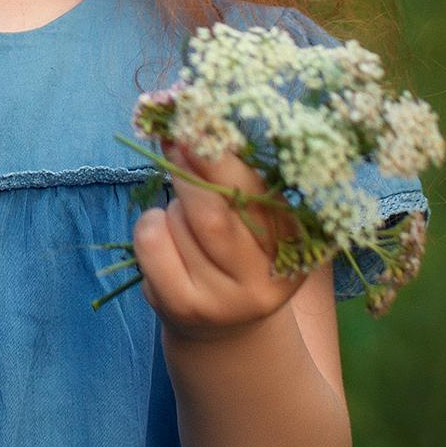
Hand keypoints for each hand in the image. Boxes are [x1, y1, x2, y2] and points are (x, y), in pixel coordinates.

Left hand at [132, 138, 309, 344]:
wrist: (227, 325)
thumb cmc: (240, 250)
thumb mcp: (256, 218)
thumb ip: (238, 178)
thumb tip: (195, 122)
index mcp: (294, 245)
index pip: (256, 194)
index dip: (221, 158)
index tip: (196, 122)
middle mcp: (264, 278)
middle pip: (213, 213)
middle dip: (188, 169)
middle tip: (174, 140)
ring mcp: (222, 299)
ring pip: (179, 223)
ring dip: (173, 203)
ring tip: (185, 215)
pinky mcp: (183, 308)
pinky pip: (152, 244)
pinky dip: (151, 224)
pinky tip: (164, 235)